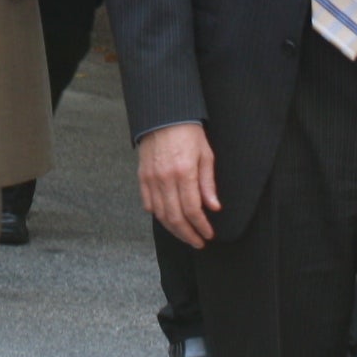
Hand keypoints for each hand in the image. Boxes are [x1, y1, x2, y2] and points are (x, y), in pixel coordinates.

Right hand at [136, 121, 220, 247]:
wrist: (164, 114)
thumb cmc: (188, 132)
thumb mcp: (205, 154)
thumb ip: (208, 183)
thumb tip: (213, 207)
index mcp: (184, 172)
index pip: (192, 210)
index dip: (201, 226)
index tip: (208, 234)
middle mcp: (165, 178)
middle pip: (175, 217)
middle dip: (188, 234)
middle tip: (198, 242)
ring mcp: (151, 178)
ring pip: (161, 214)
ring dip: (174, 229)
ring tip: (185, 235)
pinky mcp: (142, 176)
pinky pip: (148, 203)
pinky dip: (157, 215)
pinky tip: (167, 219)